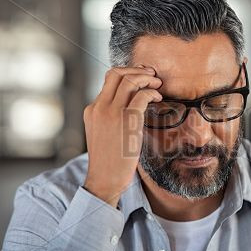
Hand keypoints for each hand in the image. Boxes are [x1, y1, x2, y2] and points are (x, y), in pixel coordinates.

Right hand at [83, 67, 161, 206]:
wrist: (105, 179)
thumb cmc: (109, 160)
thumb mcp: (104, 134)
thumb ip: (111, 118)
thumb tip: (131, 105)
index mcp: (92, 109)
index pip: (109, 80)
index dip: (128, 73)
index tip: (142, 76)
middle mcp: (99, 107)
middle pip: (117, 73)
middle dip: (137, 70)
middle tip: (152, 76)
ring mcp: (111, 113)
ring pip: (129, 80)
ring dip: (147, 79)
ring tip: (158, 85)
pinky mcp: (126, 121)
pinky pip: (141, 96)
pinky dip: (152, 92)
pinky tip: (158, 98)